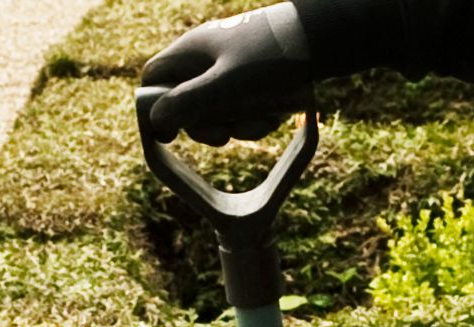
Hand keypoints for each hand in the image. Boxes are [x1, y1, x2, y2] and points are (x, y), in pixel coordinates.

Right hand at [140, 5, 313, 144]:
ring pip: (218, 111)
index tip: (170, 139)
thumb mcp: (228, 85)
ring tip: (262, 117)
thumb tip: (157, 120)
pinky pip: (243, 110)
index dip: (155, 110)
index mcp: (190, 51)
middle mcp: (205, 58)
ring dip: (239, 125)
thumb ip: (190, 102)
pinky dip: (257, 118)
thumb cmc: (271, 58)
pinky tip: (275, 113)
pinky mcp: (251, 79)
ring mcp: (228, 68)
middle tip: (225, 136)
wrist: (318, 40)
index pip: (154, 80)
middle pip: (186, 104)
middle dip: (206, 125)